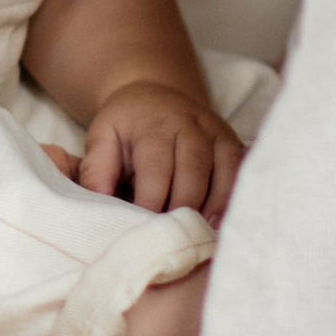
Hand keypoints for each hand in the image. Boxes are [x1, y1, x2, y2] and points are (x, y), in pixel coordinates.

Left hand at [77, 83, 243, 222]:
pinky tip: (215, 223)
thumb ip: (97, 168)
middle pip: (193, 173)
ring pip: (222, 173)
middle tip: (169, 238)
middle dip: (181, 209)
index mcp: (154, 125)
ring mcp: (214, 131)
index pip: (156, 168)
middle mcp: (189, 124)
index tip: (141, 230)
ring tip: (193, 234)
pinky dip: (229, 200)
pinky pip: (239, 173)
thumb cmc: (125, 127)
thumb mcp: (101, 138)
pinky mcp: (231, 141)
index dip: (151, 202)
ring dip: (209, 209)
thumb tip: (98, 200)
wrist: (154, 97)